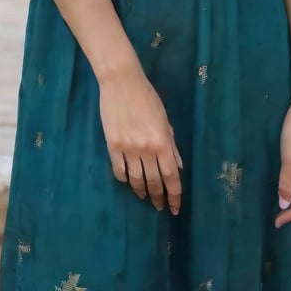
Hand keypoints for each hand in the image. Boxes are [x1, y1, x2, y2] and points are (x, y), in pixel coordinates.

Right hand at [99, 63, 182, 213]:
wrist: (121, 81)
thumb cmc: (147, 97)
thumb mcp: (165, 119)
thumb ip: (171, 144)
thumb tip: (177, 167)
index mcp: (162, 141)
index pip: (171, 176)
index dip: (174, 195)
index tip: (175, 208)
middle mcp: (146, 149)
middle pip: (154, 181)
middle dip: (158, 197)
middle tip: (160, 206)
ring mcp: (127, 148)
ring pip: (135, 180)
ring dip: (141, 192)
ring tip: (144, 198)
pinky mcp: (112, 145)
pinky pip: (119, 171)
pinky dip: (125, 180)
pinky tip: (129, 182)